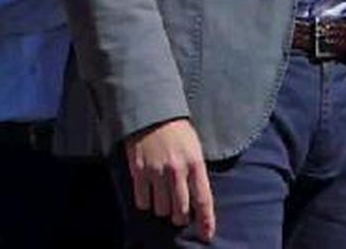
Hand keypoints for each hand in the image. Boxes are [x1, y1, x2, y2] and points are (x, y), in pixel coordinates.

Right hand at [124, 118, 215, 242]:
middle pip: (180, 210)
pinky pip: (142, 201)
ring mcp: (156, 171)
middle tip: (178, 213)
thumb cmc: (177, 131)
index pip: (203, 199)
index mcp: (195, 163)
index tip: (206, 235)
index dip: (206, 221)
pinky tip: (148, 194)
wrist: (151, 111)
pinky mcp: (138, 171)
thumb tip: (197, 200)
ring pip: (161, 209)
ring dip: (162, 209)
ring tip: (162, 199)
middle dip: (180, 217)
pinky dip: (145, 203)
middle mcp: (177, 170)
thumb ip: (196, 172)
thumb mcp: (194, 148)